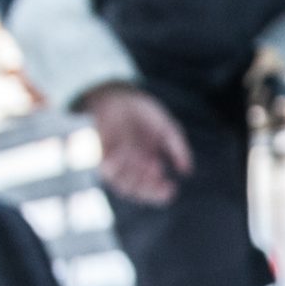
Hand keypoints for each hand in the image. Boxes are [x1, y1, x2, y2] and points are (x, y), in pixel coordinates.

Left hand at [82, 83, 193, 204]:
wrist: (116, 93)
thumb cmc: (141, 112)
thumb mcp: (164, 127)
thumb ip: (177, 147)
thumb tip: (187, 170)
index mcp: (143, 165)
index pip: (149, 186)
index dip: (159, 192)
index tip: (171, 189)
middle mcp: (126, 167)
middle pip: (135, 188)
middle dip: (148, 187)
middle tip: (158, 176)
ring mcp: (112, 160)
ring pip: (120, 181)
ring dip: (135, 177)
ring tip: (148, 163)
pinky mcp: (96, 151)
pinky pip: (104, 164)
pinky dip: (116, 163)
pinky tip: (126, 152)